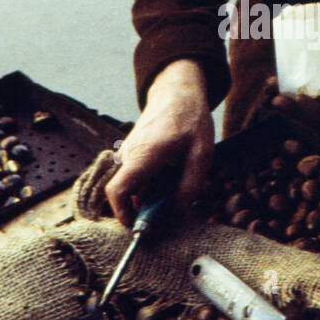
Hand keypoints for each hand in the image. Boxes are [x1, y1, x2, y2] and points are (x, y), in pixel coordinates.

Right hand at [104, 60, 214, 225]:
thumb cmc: (190, 120)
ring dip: (153, 193)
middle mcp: (129, 156)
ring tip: (178, 180)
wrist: (177, 93)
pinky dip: (152, 182)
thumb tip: (176, 211)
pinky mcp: (132, 154)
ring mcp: (127, 154)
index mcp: (144, 156)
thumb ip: (190, 186)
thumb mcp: (201, 155)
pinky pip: (137, 176)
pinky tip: (172, 172)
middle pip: (128, 194)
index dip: (124, 215)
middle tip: (175, 202)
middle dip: (148, 207)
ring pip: (134, 186)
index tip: (140, 227)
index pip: (118, 191)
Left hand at [268, 34, 319, 127]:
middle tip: (275, 100)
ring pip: (305, 102)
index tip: (299, 98)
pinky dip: (290, 84)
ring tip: (268, 89)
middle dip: (293, 109)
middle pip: (312, 115)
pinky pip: (305, 86)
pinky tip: (274, 79)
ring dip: (286, 98)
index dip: (313, 111)